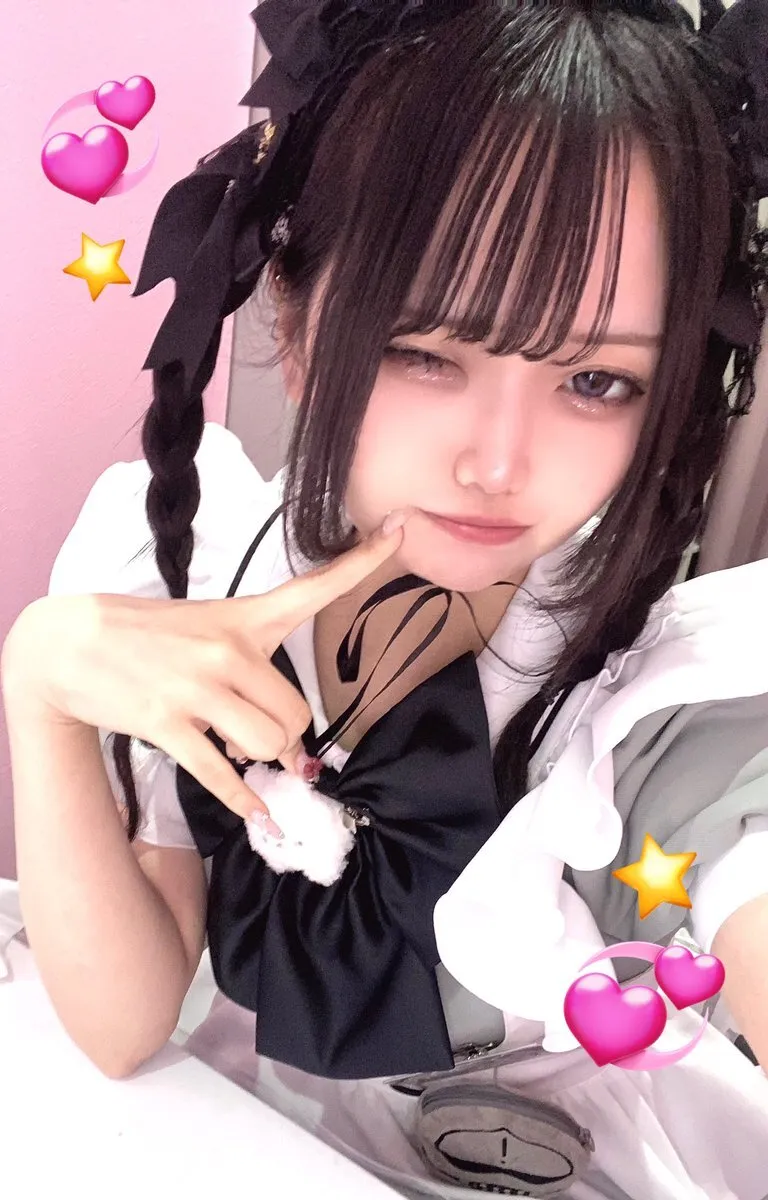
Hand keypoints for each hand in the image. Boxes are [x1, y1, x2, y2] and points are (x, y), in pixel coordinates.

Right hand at [2, 512, 409, 823]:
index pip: (315, 585)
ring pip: (266, 744)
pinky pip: (220, 774)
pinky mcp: (167, 723)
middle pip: (295, 713)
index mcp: (244, 617)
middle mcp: (228, 651)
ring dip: (261, 758)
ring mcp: (197, 689)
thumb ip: (253, 675)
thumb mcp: (206, 629)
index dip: (365, 561)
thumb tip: (285, 751)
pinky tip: (260, 818)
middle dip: (286, 736)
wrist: (71, 642)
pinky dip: (244, 802)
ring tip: (232, 745)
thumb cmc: (147, 634)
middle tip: (263, 735)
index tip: (402, 532)